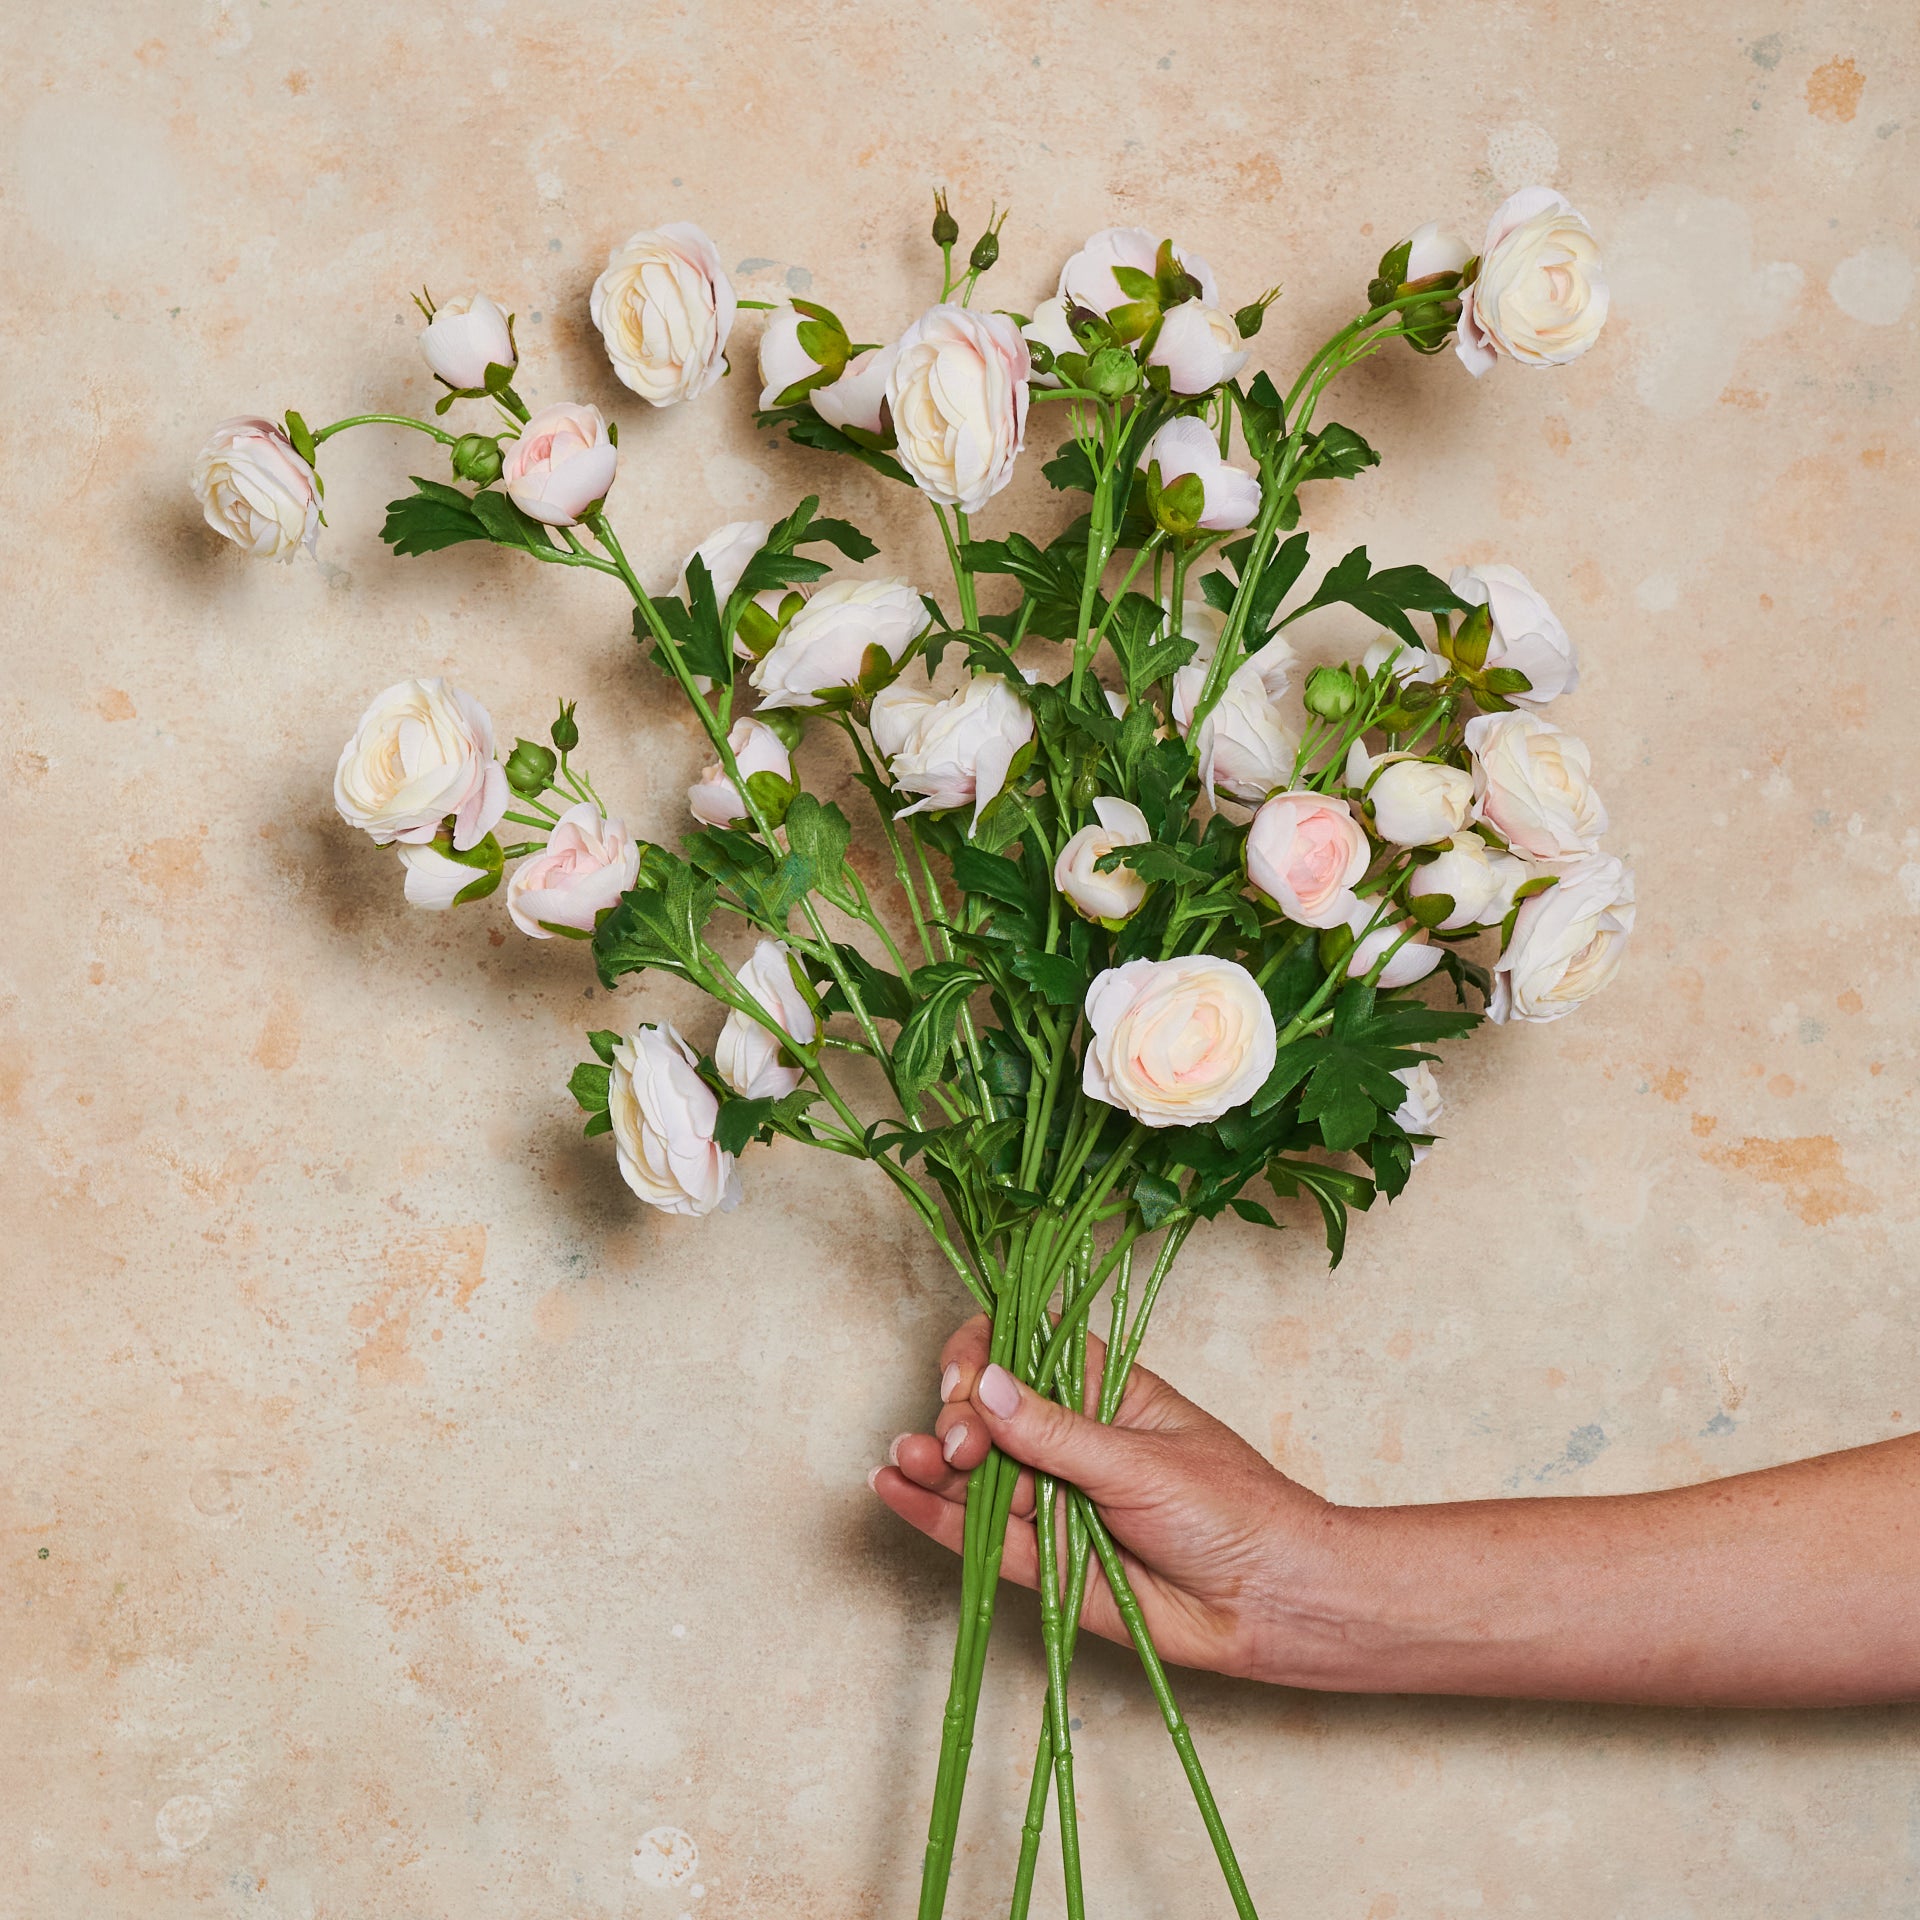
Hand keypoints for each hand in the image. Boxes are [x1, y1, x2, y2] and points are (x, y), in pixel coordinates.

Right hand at [870, 1313, 1356, 1680]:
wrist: (1272, 1604)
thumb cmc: (1233, 1512)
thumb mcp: (1142, 1462)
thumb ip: (1057, 1433)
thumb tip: (985, 1385)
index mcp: (1103, 1390)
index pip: (1022, 1348)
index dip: (983, 1354)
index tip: (967, 1377)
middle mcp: (1070, 1440)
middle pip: (986, 1412)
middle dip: (957, 1419)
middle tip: (960, 1445)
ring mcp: (1055, 1499)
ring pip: (976, 1474)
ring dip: (933, 1463)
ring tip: (904, 1463)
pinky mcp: (1046, 1562)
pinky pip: (981, 1535)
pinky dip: (934, 1514)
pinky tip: (894, 1489)